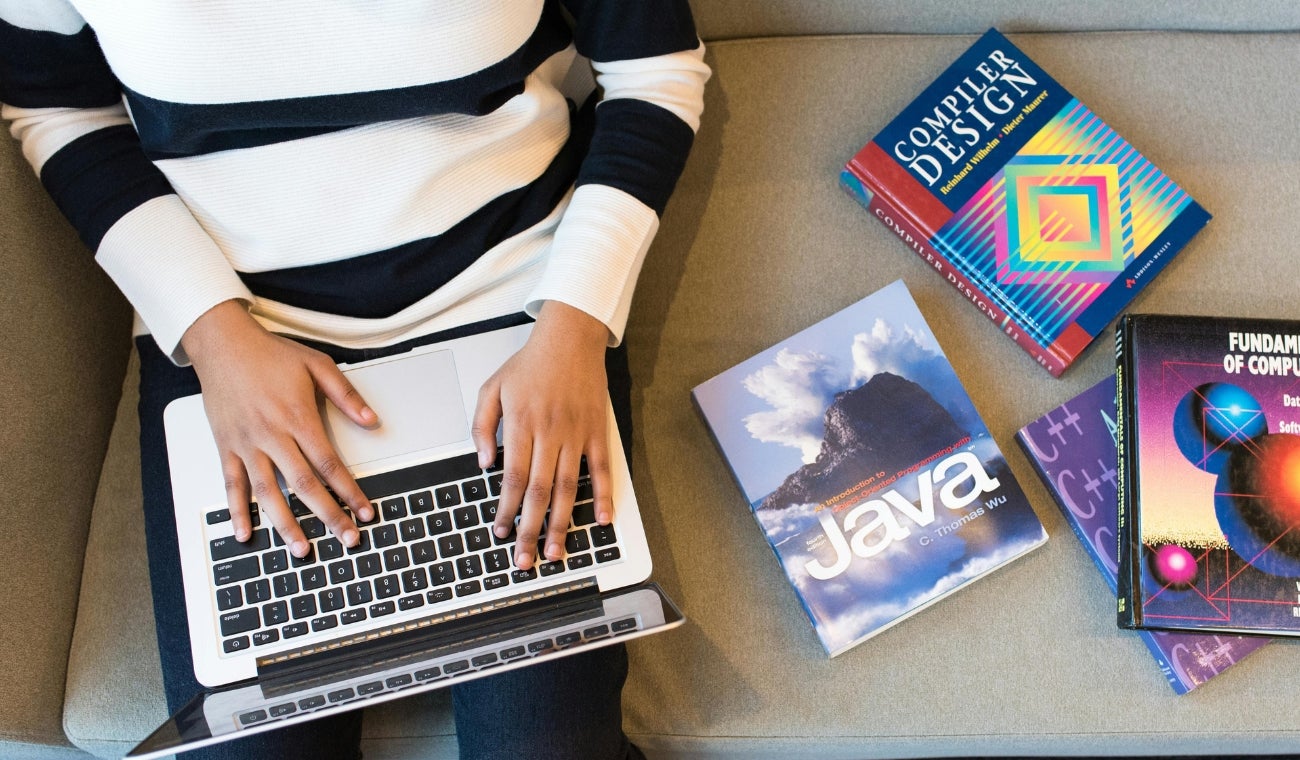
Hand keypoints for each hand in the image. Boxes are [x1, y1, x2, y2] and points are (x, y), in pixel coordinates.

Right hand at [181, 300, 377, 556]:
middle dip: (328, 515)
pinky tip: (246, 534)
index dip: (349, 491)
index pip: (329, 464)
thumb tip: (372, 422)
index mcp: (297, 417)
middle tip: (346, 538)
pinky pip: (231, 484)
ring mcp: (246, 443)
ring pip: (268, 492)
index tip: (365, 511)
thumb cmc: (269, 354)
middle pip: (304, 485)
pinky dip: (237, 511)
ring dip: (285, 524)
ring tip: (302, 549)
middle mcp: (271, 435)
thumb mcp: (317, 365)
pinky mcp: (226, 446)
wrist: (223, 343)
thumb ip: (347, 396)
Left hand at [472, 302, 613, 570]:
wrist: (570, 338)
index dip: (506, 510)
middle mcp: (550, 434)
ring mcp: (577, 435)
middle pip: (538, 491)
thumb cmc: (530, 364)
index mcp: (522, 425)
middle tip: (526, 559)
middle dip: (530, 529)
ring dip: (561, 522)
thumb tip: (484, 464)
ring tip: (555, 550)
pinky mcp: (597, 432)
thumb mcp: (492, 388)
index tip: (501, 532)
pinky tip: (600, 521)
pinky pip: (602, 469)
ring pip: (568, 488)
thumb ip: (482, 426)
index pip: (512, 478)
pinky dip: (604, 496)